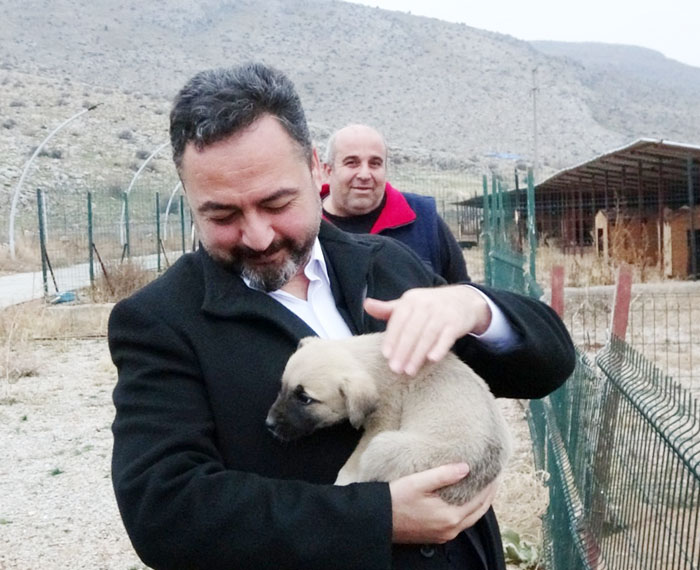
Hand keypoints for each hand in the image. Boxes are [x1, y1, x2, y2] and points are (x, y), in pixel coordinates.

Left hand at [363, 285, 490, 374]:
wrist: (463, 299)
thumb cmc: (429, 306)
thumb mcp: (408, 304)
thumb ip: (387, 309)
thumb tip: (366, 304)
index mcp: (410, 300)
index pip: (398, 321)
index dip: (392, 338)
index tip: (386, 355)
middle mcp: (426, 304)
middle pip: (412, 330)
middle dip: (403, 351)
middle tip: (395, 369)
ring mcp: (442, 313)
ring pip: (428, 336)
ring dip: (418, 354)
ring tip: (409, 370)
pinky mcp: (456, 322)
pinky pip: (447, 337)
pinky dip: (440, 348)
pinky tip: (432, 359)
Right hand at [389, 463, 497, 543]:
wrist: (378, 520)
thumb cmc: (396, 499)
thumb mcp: (419, 482)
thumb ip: (443, 475)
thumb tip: (466, 467)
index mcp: (450, 516)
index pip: (480, 500)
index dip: (490, 486)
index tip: (496, 472)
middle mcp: (450, 529)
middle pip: (479, 512)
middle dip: (488, 495)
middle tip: (494, 479)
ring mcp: (444, 534)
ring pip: (470, 519)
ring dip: (479, 503)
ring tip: (482, 487)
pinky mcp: (436, 536)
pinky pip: (460, 523)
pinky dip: (468, 511)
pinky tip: (464, 500)